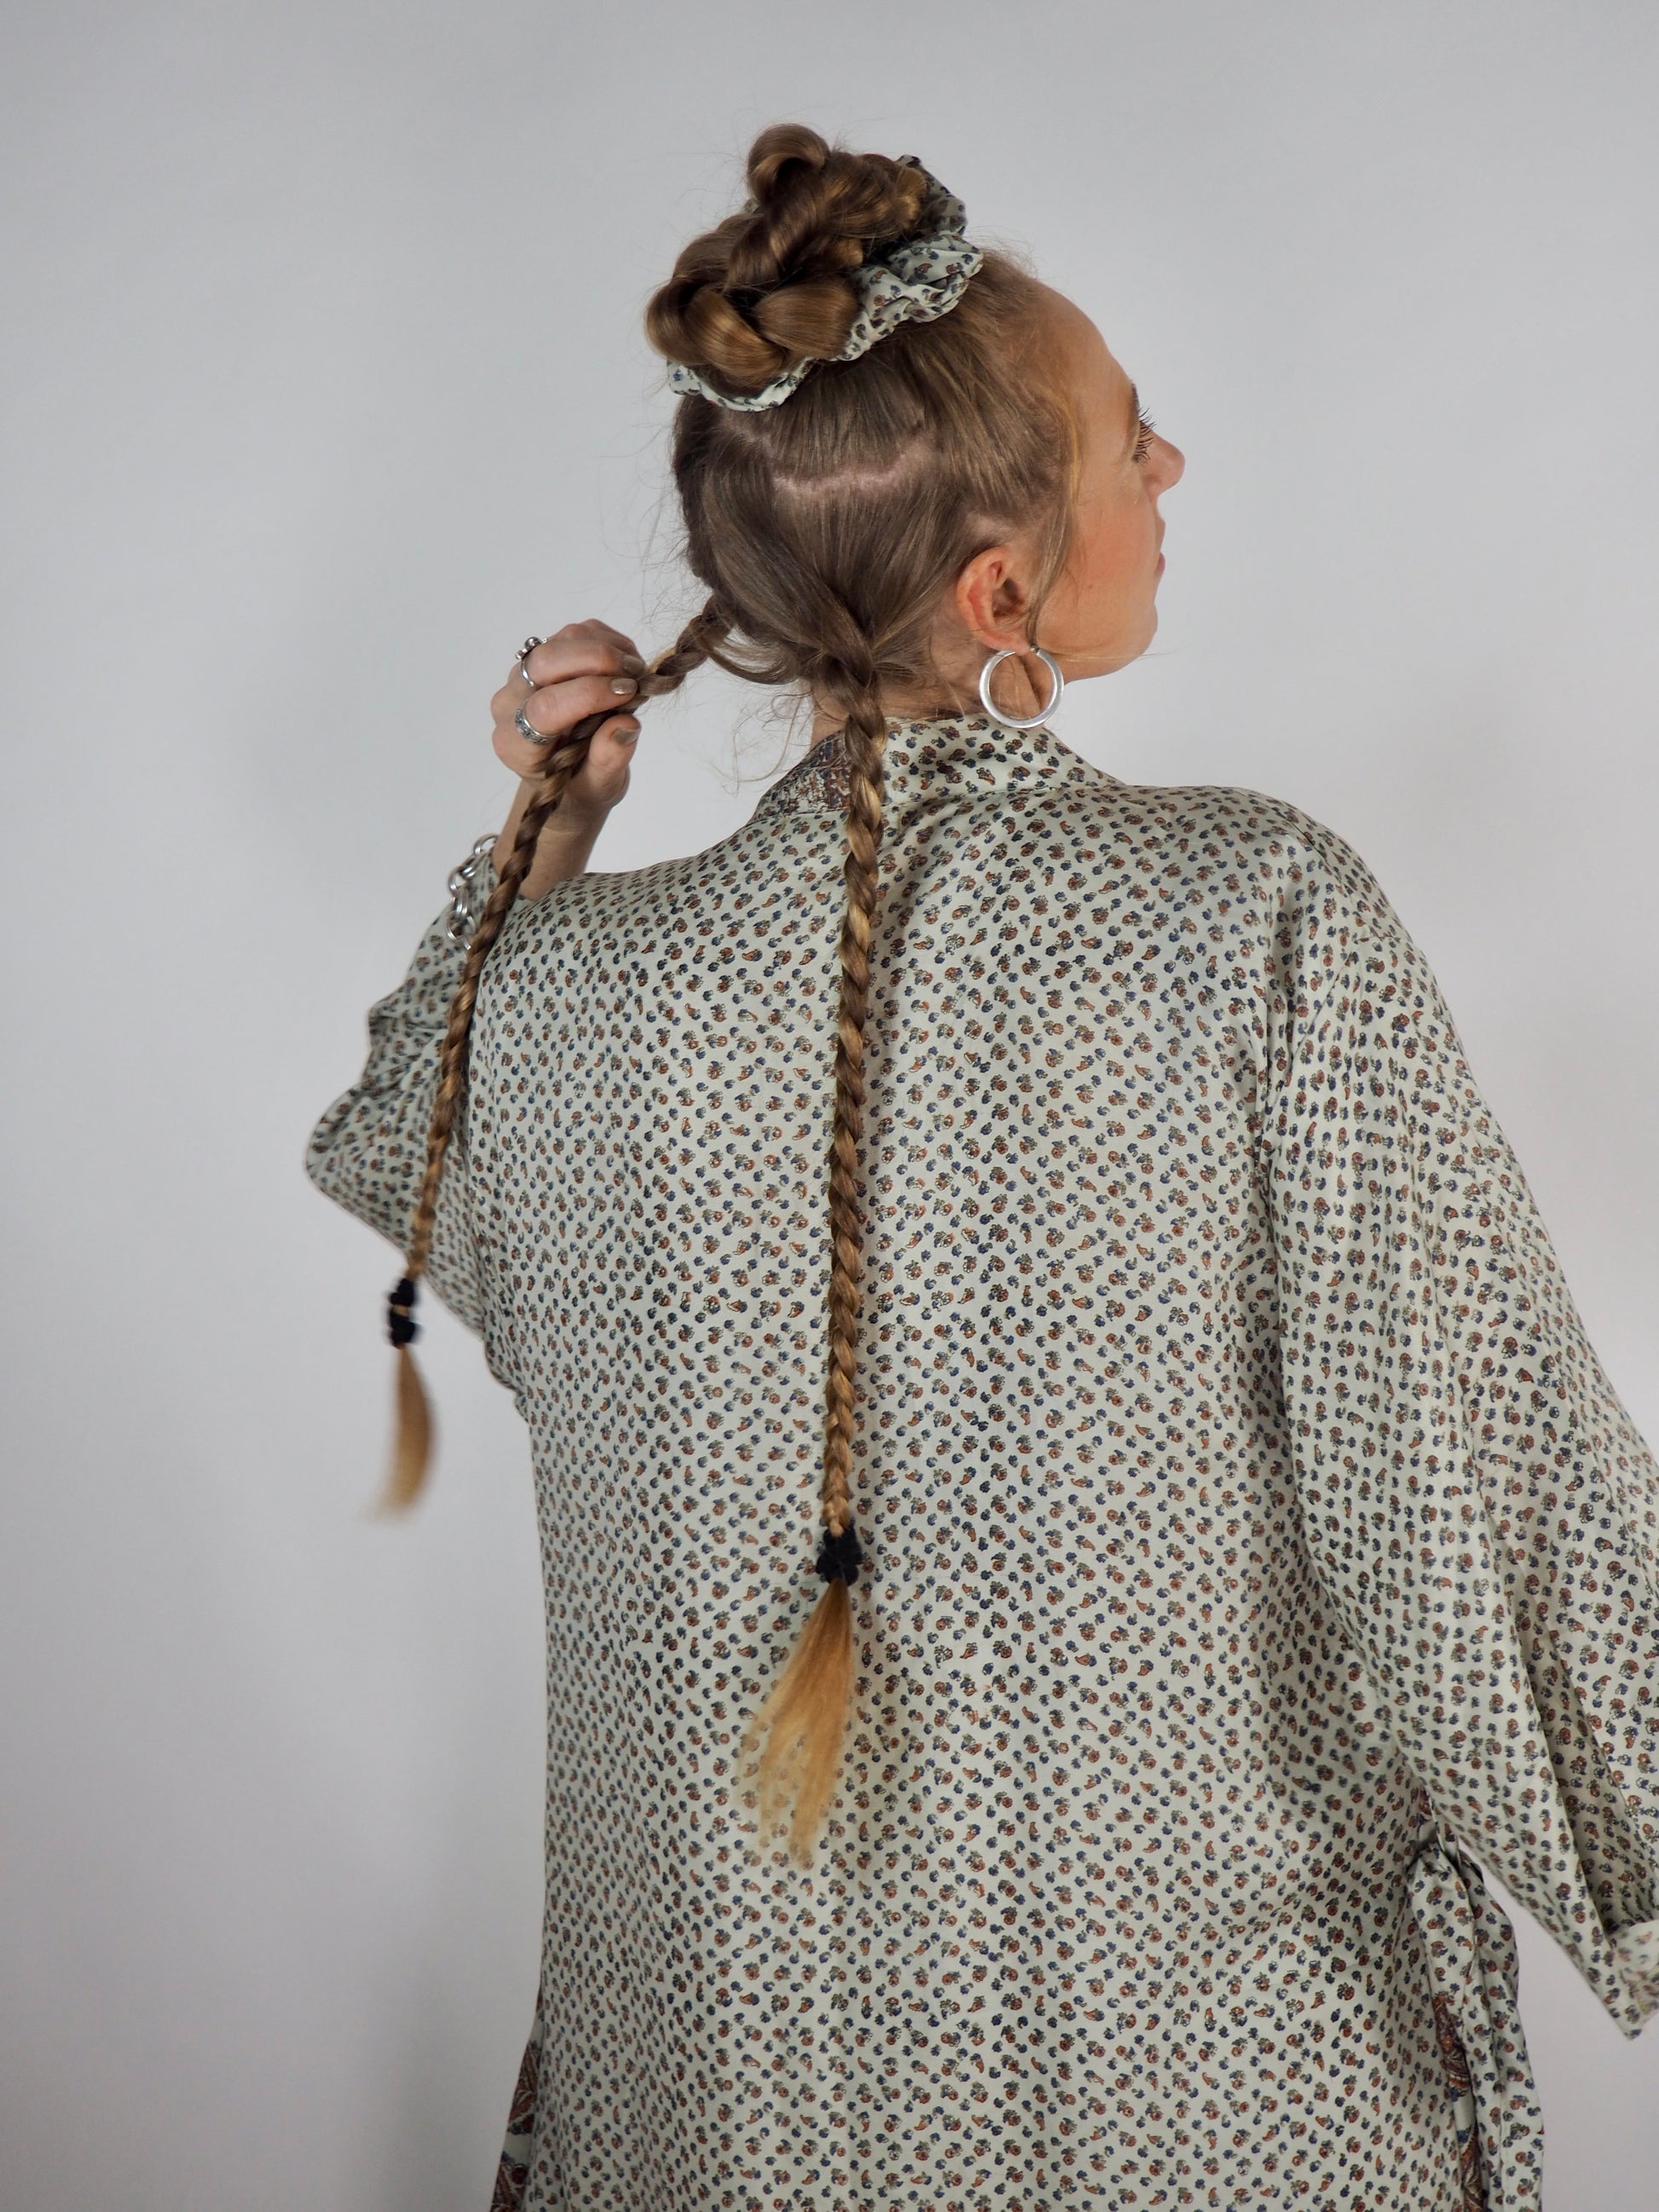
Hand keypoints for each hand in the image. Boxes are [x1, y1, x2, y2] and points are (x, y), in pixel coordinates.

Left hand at [490, 619, 645, 894]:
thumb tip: (623, 725)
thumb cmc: (582, 788)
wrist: (571, 778)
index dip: (589, 694)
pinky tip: (627, 665)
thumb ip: (607, 763)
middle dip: (597, 659)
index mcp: (515, 744)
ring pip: (562, 641)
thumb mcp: (598, 790)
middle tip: (636, 676)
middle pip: (546, 662)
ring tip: (636, 674)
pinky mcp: (547, 656)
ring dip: (607, 648)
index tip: (629, 694)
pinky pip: (576, 633)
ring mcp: (525, 675)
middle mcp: (511, 704)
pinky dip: (609, 641)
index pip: (545, 708)